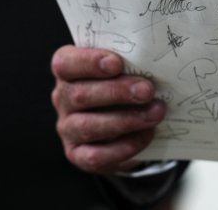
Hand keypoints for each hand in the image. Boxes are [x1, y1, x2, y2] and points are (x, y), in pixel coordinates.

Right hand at [51, 46, 165, 173]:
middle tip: (147, 90)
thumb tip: (152, 61)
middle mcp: (62, 98)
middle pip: (79, 95)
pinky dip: (123, 147)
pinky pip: (96, 156)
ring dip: (125, 120)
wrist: (125, 123)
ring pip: (88, 126)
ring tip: (155, 113)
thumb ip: (130, 62)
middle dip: (117, 92)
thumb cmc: (124, 83)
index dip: (89, 62)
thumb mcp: (124, 68)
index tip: (117, 63)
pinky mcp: (78, 154)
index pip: (65, 63)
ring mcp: (67, 128)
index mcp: (68, 70)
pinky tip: (146, 134)